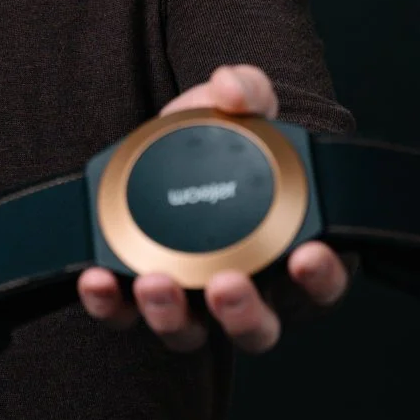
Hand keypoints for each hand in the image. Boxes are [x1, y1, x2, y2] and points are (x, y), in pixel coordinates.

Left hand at [76, 64, 350, 352]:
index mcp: (291, 251)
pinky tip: (97, 278)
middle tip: (227, 284)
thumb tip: (231, 87)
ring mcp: (193, 302)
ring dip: (172, 315)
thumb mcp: (238, 107)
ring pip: (193, 332)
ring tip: (154, 282)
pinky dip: (111, 304)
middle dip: (243, 313)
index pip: (322, 281)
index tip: (309, 257)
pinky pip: (125, 316)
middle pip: (258, 326)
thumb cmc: (219, 140)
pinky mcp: (141, 300)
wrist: (165, 147)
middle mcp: (249, 290)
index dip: (322, 277)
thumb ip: (246, 91)